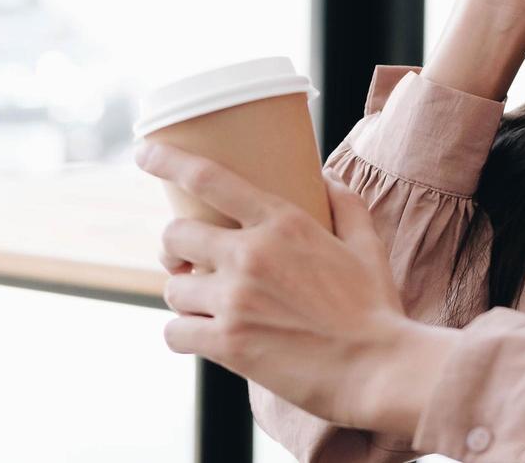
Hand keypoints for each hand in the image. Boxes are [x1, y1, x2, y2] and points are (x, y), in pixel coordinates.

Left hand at [133, 140, 455, 433]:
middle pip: (175, 235)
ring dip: (184, 297)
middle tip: (187, 263)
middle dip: (175, 250)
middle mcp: (250, 254)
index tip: (144, 153)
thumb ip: (345, 203)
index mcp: (283, 222)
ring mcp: (235, 300)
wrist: (381, 370)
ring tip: (205, 307)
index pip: (209, 178)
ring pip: (173, 288)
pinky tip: (200, 337)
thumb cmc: (376, 309)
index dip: (168, 161)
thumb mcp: (366, 244)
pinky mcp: (227, 344)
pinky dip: (183, 334)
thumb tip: (325, 175)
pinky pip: (175, 332)